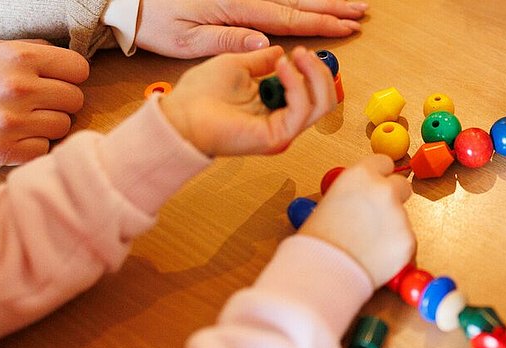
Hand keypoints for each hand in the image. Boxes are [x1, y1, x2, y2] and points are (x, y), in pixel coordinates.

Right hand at [0, 40, 87, 172]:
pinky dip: (31, 147)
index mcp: (17, 57)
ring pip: (63, 126)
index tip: (57, 83)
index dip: (70, 77)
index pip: (79, 68)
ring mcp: (10, 120)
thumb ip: (30, 52)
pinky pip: (43, 149)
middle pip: (75, 100)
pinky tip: (12, 138)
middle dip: (59, 103)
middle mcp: (17, 86)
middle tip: (35, 105)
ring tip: (21, 122)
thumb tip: (67, 61)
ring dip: (46, 126)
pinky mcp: (2, 149)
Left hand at [136, 0, 367, 58]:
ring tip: (350, 4)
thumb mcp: (187, 39)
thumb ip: (228, 40)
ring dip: (322, 0)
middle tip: (362, 12)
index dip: (322, 23)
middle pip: (298, 1)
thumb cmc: (158, 22)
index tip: (348, 27)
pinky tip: (314, 0)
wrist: (134, 3)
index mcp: (237, 8)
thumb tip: (265, 44)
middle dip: (332, 7)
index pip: (289, 17)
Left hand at [160, 46, 335, 155]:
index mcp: (274, 107)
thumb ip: (261, 61)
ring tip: (296, 57)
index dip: (314, 70)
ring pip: (321, 105)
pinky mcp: (276, 137)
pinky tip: (282, 68)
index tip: (302, 51)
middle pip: (325, 100)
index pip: (314, 92)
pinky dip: (297, 85)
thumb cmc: (199, 94)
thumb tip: (280, 52)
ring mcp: (281, 131)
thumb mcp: (238, 65)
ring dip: (313, 75)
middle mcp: (282, 120)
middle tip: (304, 53)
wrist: (181, 114)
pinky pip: (301, 110)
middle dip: (320, 71)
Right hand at [299, 155, 414, 287]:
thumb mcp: (330, 201)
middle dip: (394, 198)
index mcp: (360, 175)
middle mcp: (384, 190)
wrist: (323, 270)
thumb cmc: (318, 239)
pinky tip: (374, 257)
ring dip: (391, 227)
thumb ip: (354, 192)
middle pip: (402, 185)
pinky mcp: (408, 240)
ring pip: (402, 217)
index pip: (384, 162)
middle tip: (377, 217)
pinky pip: (405, 240)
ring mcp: (400, 215)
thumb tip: (366, 196)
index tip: (377, 185)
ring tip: (366, 244)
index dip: (380, 176)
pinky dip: (394, 248)